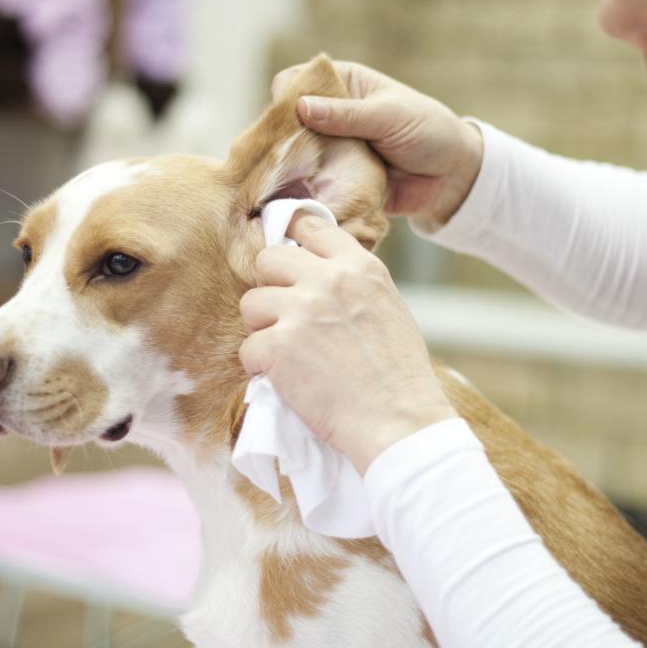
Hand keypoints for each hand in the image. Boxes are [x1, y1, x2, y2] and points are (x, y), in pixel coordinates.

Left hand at [238, 213, 458, 473]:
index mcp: (360, 267)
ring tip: (287, 353)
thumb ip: (351, 284)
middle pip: (268, 259)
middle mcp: (328, 280)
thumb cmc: (398, 374)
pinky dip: (260, 368)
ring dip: (262, 329)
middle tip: (283, 317)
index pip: (310, 226)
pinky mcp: (278, 347)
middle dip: (270, 287)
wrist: (398, 421)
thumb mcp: (387, 307)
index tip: (288, 263)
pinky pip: (248, 349)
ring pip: (250, 303)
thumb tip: (314, 274)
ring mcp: (300, 311)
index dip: (293, 242)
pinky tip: (285, 380)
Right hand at [271, 60, 483, 228]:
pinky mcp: (335, 180)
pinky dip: (303, 192)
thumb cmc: (427, 131)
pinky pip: (311, 185)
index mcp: (343, 85)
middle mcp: (330, 115)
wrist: (452, 178)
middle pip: (287, 121)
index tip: (282, 117)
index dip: (285, 95)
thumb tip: (301, 107)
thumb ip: (347, 114)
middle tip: (278, 156)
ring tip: (281, 181)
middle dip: (279, 138)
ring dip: (289, 168)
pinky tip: (294, 200)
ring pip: (294, 155)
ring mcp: (330, 149)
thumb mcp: (389, 116)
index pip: (297, 80)